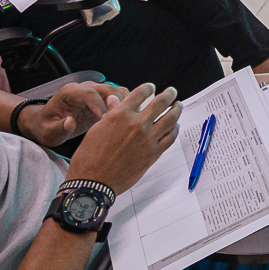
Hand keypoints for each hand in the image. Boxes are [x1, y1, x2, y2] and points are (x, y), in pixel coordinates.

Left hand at [16, 81, 121, 147]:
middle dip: (117, 104)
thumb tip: (70, 123)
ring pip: (117, 91)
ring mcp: (95, 92)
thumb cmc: (47, 127)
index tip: (106, 120)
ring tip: (129, 121)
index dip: (100, 106)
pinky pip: (119, 98)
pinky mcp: (102, 100)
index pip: (89, 93)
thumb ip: (59, 128)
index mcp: (70, 92)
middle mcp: (84, 88)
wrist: (47, 123)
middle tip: (122, 122)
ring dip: (125, 104)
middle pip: (108, 89)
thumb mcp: (49, 132)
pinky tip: (128, 120)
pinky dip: (126, 106)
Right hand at [64, 83, 181, 193]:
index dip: (148, 88)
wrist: (94, 181)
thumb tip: (115, 100)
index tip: (151, 87)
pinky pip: (170, 137)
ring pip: (170, 119)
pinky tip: (175, 127)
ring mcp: (148, 139)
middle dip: (169, 94)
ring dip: (176, 109)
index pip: (141, 93)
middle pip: (161, 102)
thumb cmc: (90, 157)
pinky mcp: (153, 153)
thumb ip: (110, 112)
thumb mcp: (96, 128)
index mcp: (121, 114)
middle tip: (172, 92)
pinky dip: (174, 130)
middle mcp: (137, 124)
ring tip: (178, 106)